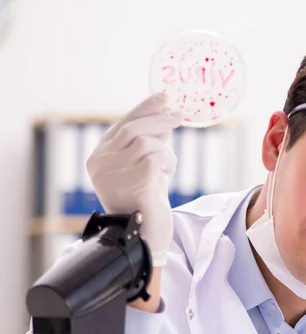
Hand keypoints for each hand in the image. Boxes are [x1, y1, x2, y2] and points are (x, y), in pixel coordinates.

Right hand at [86, 93, 182, 266]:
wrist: (145, 236)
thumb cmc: (145, 203)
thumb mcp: (145, 167)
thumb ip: (149, 142)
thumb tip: (164, 112)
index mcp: (99, 158)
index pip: (121, 125)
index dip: (143, 109)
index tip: (162, 96)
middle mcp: (100, 163)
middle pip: (132, 129)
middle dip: (159, 118)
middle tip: (179, 114)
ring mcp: (114, 173)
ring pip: (146, 142)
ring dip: (165, 151)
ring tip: (168, 167)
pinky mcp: (133, 181)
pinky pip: (156, 157)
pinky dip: (168, 162)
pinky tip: (166, 175)